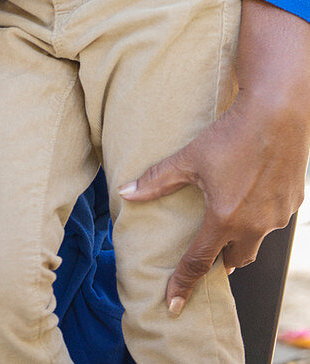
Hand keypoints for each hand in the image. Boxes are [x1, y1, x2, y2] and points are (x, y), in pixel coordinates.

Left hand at [119, 0, 309, 313]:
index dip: (183, 284)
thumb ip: (158, 180)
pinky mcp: (293, 202)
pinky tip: (252, 194)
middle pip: (234, 259)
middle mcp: (255, 225)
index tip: (173, 305)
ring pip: (257, 240)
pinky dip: (260, 215)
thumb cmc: (232, 133)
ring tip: (229, 222)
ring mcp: (277, 216)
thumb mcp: (190, 157)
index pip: (198, 263)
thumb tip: (126, 192)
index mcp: (225, 218)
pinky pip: (273, 218)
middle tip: (207, 255)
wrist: (278, 113)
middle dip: (220, 261)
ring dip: (242, 237)